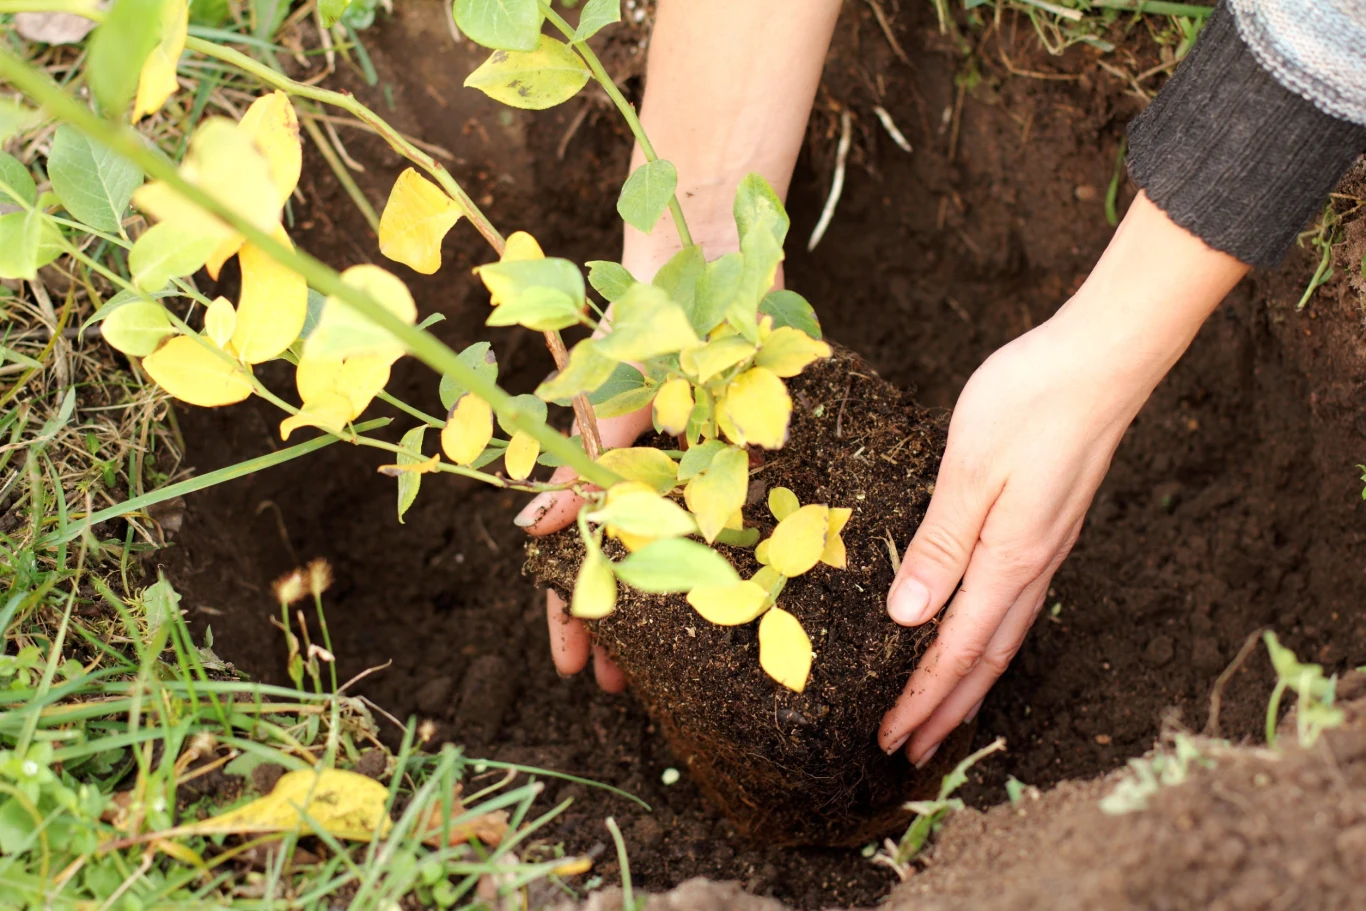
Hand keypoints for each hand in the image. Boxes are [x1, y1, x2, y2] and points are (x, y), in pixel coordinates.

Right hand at [519, 225, 754, 691]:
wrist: (705, 263)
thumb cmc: (644, 324)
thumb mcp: (608, 398)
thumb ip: (583, 461)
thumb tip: (533, 525)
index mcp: (598, 462)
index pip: (572, 554)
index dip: (570, 613)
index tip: (575, 669)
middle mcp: (639, 470)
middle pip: (622, 563)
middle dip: (622, 626)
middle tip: (629, 687)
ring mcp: (685, 462)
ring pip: (671, 551)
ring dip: (672, 603)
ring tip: (684, 659)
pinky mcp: (732, 449)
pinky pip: (721, 515)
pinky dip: (722, 553)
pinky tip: (743, 590)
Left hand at [877, 193, 1248, 765]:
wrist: (1102, 360)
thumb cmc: (1029, 403)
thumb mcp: (969, 471)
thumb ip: (940, 545)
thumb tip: (907, 618)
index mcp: (1007, 560)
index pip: (954, 650)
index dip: (920, 699)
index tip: (888, 738)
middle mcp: (1032, 567)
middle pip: (984, 659)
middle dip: (944, 710)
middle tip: (907, 752)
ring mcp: (1045, 549)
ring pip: (1003, 637)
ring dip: (967, 683)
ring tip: (939, 715)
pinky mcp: (1048, 527)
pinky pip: (1014, 605)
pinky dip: (989, 641)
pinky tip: (976, 636)